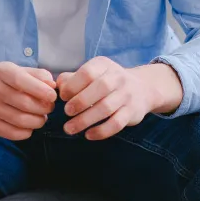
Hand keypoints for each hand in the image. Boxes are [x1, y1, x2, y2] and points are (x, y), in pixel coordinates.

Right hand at [0, 62, 56, 140]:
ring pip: (21, 121)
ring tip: (41, 117)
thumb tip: (52, 86)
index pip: (22, 80)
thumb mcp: (20, 71)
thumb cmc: (5, 83)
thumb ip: (39, 76)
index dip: (40, 90)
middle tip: (49, 108)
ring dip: (38, 121)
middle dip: (44, 108)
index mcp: (1, 71)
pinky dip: (27, 132)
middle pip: (25, 103)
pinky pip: (14, 133)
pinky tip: (29, 125)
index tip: (52, 96)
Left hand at [57, 58, 182, 139]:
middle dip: (79, 102)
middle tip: (66, 112)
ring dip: (85, 120)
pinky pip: (116, 123)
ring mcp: (127, 95)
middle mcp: (118, 78)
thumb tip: (57, 87)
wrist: (142, 89)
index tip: (62, 97)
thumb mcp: (93, 73)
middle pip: (99, 88)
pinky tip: (88, 135)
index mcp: (104, 65)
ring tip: (70, 128)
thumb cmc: (107, 81)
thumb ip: (73, 78)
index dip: (73, 85)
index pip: (88, 72)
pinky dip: (101, 131)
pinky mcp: (133, 112)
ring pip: (106, 108)